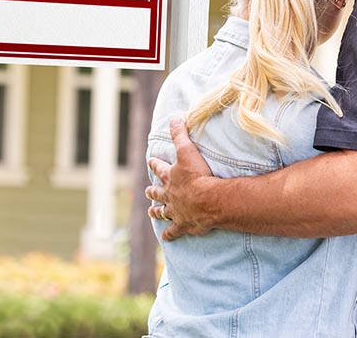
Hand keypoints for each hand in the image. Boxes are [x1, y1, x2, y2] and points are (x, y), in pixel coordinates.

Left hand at [145, 118, 215, 240]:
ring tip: (151, 212)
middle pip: (157, 192)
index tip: (150, 160)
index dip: (155, 163)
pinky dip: (169, 234)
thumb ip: (180, 134)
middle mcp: (169, 195)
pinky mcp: (183, 225)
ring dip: (156, 211)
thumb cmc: (198, 175)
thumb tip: (173, 118)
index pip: (159, 167)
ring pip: (162, 212)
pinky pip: (173, 231)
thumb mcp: (188, 150)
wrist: (208, 200)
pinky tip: (166, 237)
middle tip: (148, 190)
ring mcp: (175, 211)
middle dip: (153, 191)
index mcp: (170, 177)